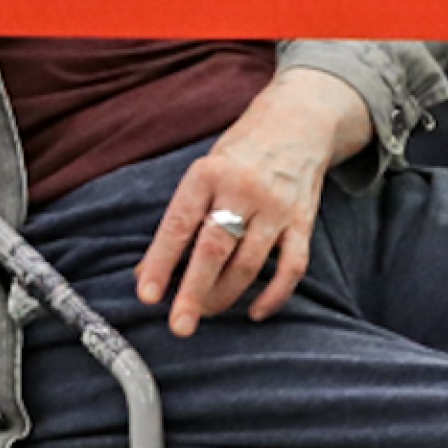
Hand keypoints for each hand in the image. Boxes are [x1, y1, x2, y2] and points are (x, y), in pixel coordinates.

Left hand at [135, 70, 370, 335]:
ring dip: (225, 296)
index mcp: (208, 173)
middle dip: (194, 292)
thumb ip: (180, 219)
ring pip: (250, 264)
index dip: (160, 262)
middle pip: (215, 249)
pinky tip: (254, 312)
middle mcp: (243, 190)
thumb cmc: (240, 153)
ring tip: (205, 311)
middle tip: (179, 326)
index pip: (179, 225)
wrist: (298, 122)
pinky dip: (274, 296)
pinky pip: (292, 267)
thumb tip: (144, 272)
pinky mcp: (303, 221)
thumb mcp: (203, 173)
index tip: (146, 295)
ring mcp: (276, 207)